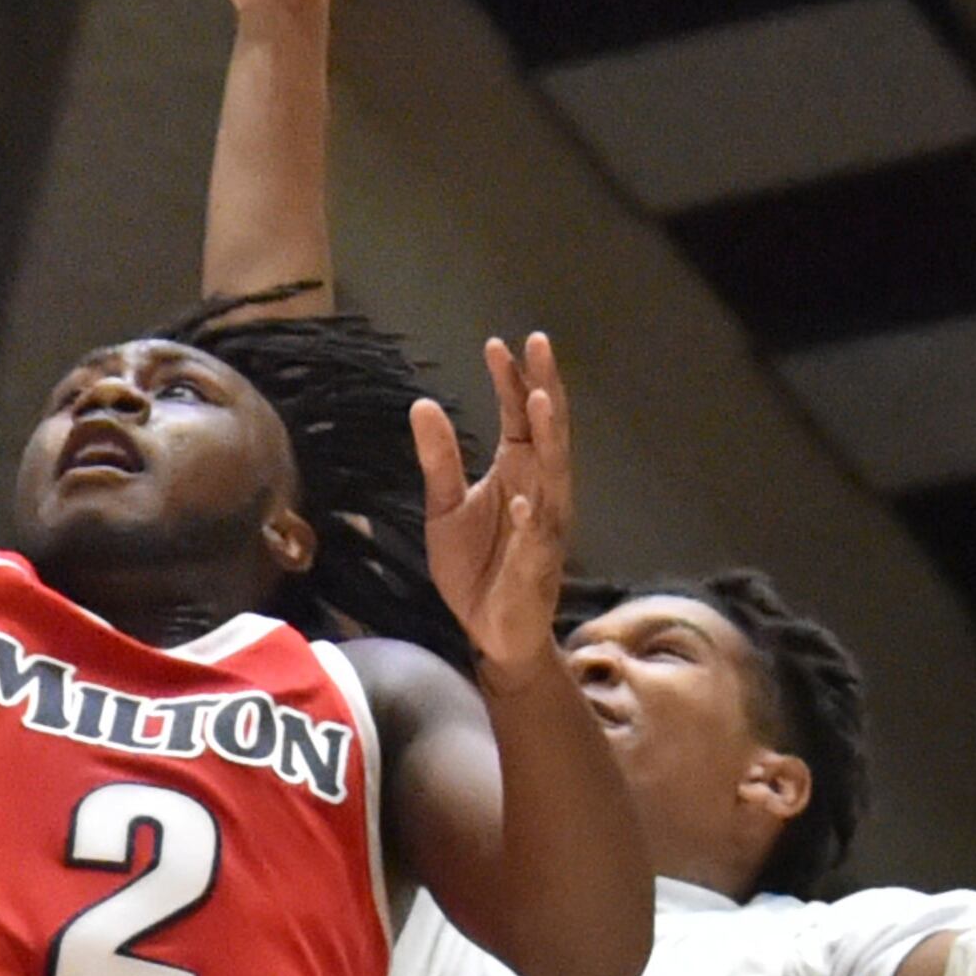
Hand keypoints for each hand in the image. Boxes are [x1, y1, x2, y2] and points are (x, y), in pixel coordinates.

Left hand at [416, 336, 574, 684]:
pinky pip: (536, 537)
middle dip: (543, 387)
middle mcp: (539, 489)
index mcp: (518, 471)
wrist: (489, 631)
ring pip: (553, 474)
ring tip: (540, 399)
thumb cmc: (475, 569)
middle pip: (547, 430)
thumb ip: (439, 460)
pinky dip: (531, 518)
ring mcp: (543, 525)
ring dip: (549, 437)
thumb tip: (422, 403)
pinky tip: (523, 499)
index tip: (497, 344)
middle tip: (538, 343)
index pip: (519, 416)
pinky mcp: (536, 564)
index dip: (511, 380)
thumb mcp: (444, 508)